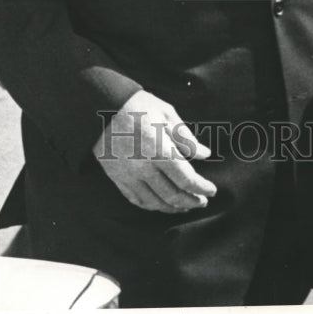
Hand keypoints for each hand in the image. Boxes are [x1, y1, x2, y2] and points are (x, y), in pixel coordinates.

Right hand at [93, 89, 216, 213]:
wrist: (100, 106)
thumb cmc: (137, 105)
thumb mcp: (166, 113)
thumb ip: (186, 138)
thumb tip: (205, 154)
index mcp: (160, 150)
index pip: (186, 179)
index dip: (201, 188)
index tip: (212, 190)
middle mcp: (144, 167)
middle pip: (173, 195)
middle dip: (191, 201)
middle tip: (202, 202)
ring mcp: (129, 175)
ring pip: (155, 202)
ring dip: (174, 207)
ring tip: (185, 206)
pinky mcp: (117, 178)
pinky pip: (137, 200)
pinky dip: (152, 205)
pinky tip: (162, 204)